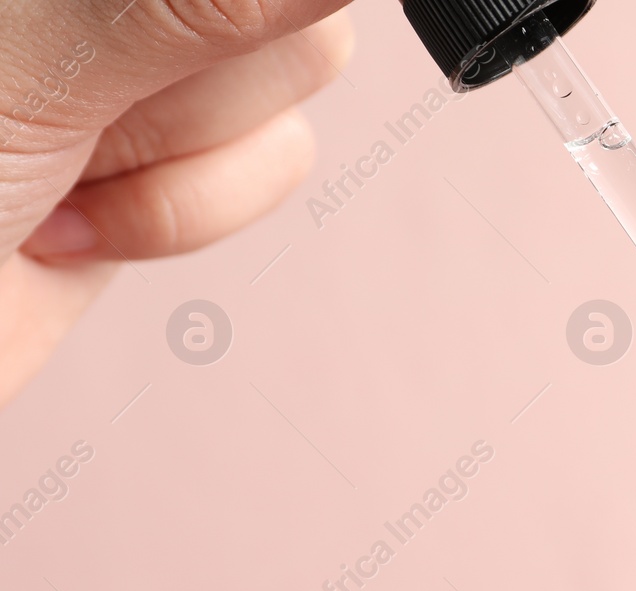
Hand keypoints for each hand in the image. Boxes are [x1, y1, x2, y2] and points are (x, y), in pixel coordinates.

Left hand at [0, 0, 358, 405]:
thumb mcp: (32, 56)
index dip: (227, 0)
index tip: (175, 45)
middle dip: (196, 69)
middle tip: (81, 96)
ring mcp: (139, 56)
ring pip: (295, 66)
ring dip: (183, 149)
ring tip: (63, 167)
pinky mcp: (166, 148)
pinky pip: (274, 157)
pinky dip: (183, 212)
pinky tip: (78, 217)